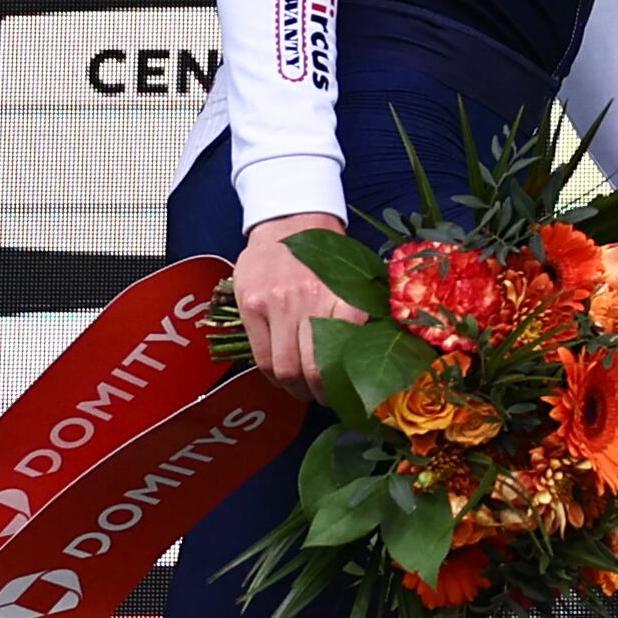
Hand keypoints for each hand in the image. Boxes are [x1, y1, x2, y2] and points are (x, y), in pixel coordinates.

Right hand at [233, 214, 362, 396]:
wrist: (289, 220)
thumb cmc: (326, 257)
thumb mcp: (351, 282)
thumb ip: (356, 318)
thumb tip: (366, 363)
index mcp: (343, 298)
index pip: (343, 357)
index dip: (343, 386)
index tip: (346, 394)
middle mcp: (311, 302)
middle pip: (313, 370)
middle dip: (319, 393)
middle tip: (322, 397)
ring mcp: (277, 305)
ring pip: (285, 369)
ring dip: (294, 388)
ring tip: (301, 388)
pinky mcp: (252, 307)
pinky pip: (261, 357)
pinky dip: (272, 375)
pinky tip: (281, 374)